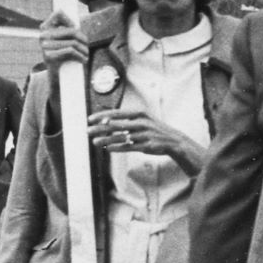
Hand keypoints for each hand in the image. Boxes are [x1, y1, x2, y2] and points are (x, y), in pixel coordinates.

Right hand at [40, 10, 84, 69]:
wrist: (57, 78)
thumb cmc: (63, 57)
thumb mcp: (65, 41)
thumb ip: (68, 30)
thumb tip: (76, 26)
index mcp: (45, 28)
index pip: (59, 13)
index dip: (70, 20)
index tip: (76, 29)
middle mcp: (43, 35)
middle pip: (72, 31)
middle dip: (83, 38)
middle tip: (86, 45)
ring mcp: (45, 46)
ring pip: (73, 42)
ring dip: (84, 49)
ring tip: (86, 54)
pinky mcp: (49, 56)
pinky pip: (70, 51)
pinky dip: (80, 56)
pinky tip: (83, 59)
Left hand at [89, 108, 205, 170]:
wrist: (174, 141)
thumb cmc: (155, 130)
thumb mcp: (143, 120)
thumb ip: (127, 121)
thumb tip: (108, 121)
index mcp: (139, 114)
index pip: (116, 113)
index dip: (102, 115)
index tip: (90, 119)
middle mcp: (141, 122)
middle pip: (116, 125)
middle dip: (100, 128)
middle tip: (87, 131)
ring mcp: (144, 134)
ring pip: (121, 137)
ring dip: (106, 140)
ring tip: (94, 142)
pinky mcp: (147, 145)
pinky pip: (129, 147)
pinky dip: (117, 148)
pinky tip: (108, 149)